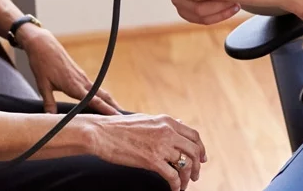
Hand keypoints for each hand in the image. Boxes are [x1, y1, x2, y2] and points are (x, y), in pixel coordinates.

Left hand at [20, 26, 121, 114]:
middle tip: (124, 118)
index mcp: (73, 85)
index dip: (105, 109)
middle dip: (113, 106)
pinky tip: (102, 101)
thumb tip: (50, 119)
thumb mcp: (42, 85)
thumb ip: (49, 102)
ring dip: (109, 101)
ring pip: (99, 91)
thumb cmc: (42, 64)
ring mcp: (82, 77)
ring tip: (117, 112)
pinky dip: (101, 95)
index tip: (117, 116)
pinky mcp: (80, 74)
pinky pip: (93, 87)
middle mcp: (81, 80)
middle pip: (102, 95)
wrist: (43, 44)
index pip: (93, 100)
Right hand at [88, 113, 205, 190]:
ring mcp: (161, 145)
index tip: (202, 159)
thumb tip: (180, 124)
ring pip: (185, 164)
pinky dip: (176, 185)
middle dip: (197, 166)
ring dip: (186, 178)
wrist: (101, 133)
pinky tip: (173, 189)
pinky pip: (173, 176)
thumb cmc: (120, 127)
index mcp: (167, 121)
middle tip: (194, 176)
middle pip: (194, 151)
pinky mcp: (152, 160)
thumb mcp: (146, 119)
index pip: (194, 135)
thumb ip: (164, 124)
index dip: (201, 149)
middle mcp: (167, 131)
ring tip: (182, 185)